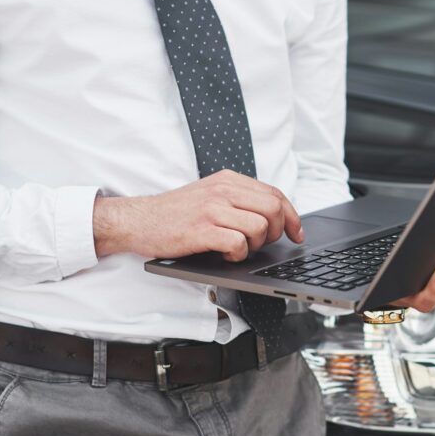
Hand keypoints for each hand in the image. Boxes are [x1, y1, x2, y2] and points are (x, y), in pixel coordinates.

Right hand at [93, 169, 303, 260]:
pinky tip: (225, 255)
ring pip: (259, 227)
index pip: (275, 194)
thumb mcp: (210, 195)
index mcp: (228, 180)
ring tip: (238, 249)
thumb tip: (273, 216)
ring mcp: (212, 209)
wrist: (138, 220)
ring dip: (255, 246)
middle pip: (273, 209)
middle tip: (261, 243)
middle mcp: (223, 190)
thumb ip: (238, 200)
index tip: (296, 233)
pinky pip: (238, 244)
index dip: (291, 216)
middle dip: (276, 232)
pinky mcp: (202, 230)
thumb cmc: (175, 213)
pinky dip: (238, 255)